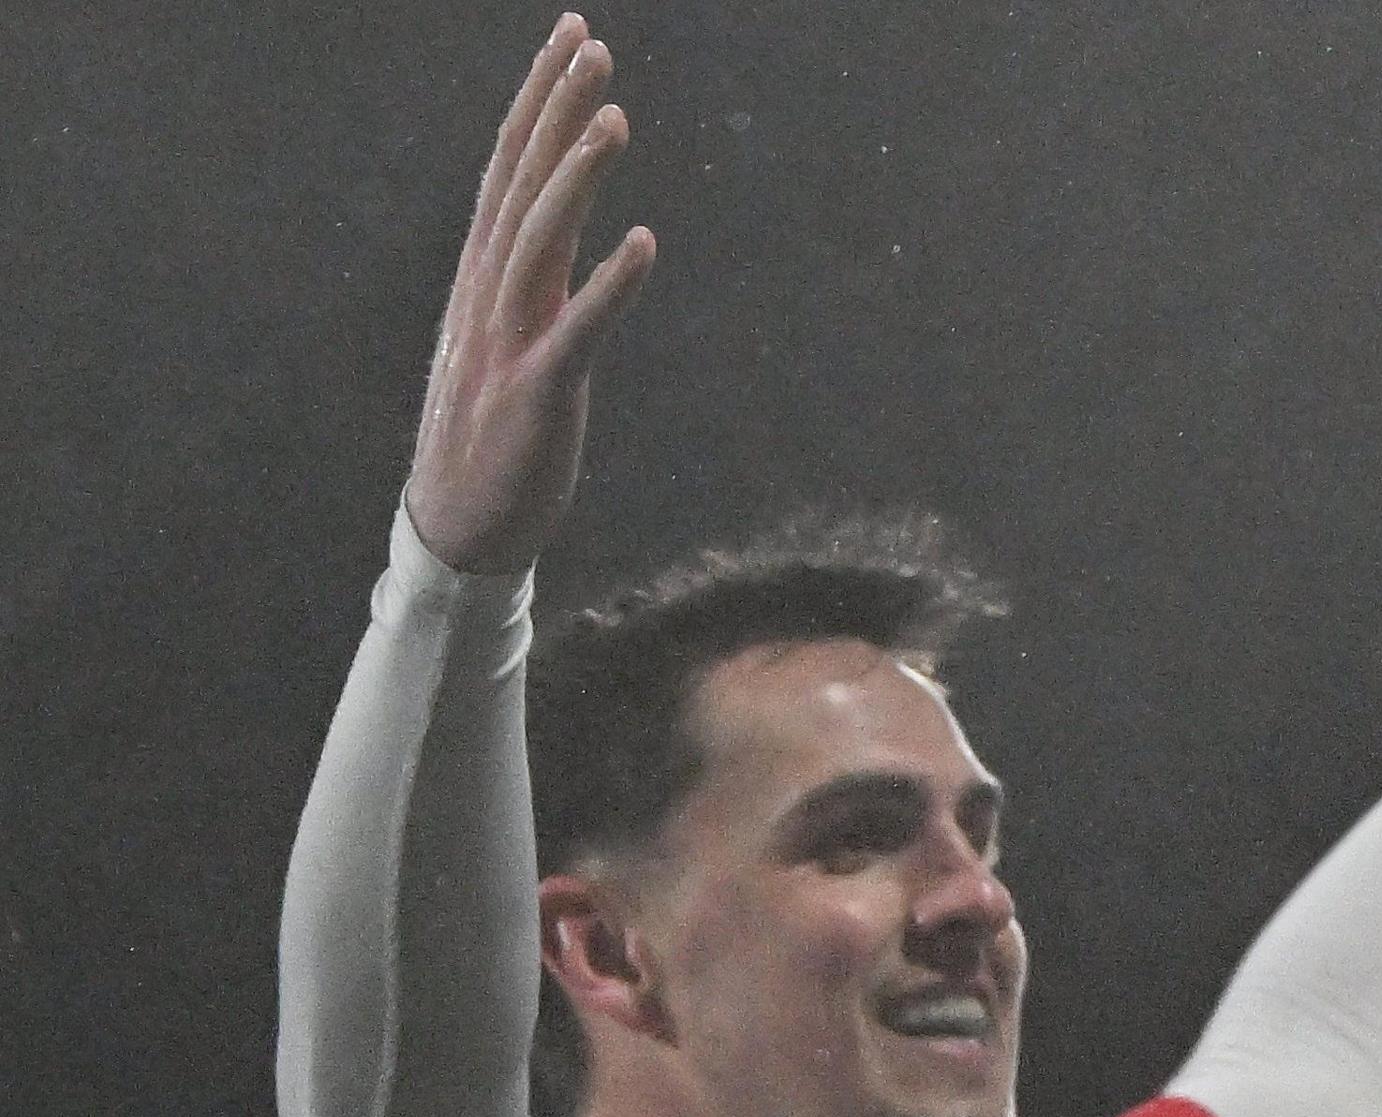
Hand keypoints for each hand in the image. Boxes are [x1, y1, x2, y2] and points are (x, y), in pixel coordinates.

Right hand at [404, 16, 655, 576]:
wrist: (461, 528)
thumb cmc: (493, 429)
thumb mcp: (510, 334)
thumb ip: (532, 276)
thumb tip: (560, 220)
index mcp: (487, 276)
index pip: (512, 168)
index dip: (542, 101)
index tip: (574, 37)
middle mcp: (489, 294)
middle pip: (522, 184)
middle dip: (557, 110)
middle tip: (594, 44)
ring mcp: (508, 340)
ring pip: (539, 241)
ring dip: (575, 178)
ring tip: (615, 118)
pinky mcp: (537, 392)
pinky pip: (576, 330)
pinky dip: (608, 286)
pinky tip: (645, 243)